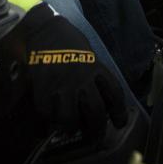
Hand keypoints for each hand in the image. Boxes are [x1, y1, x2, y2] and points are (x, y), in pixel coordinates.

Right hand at [20, 3, 127, 138]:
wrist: (44, 27)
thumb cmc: (68, 39)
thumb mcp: (88, 54)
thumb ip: (94, 75)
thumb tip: (100, 99)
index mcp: (95, 67)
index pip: (114, 93)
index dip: (119, 112)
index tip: (119, 123)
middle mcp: (81, 77)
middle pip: (95, 111)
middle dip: (96, 129)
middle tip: (93, 136)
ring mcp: (61, 83)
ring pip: (70, 118)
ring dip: (71, 127)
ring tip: (70, 127)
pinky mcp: (42, 85)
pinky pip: (46, 111)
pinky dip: (48, 119)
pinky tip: (50, 119)